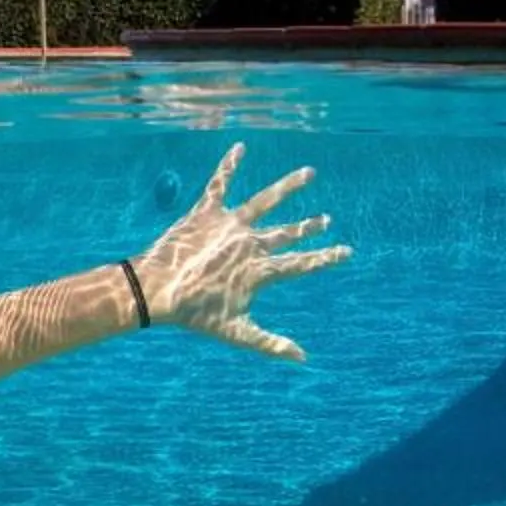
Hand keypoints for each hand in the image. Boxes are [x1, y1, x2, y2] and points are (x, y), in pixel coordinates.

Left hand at [132, 143, 348, 362]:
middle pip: (288, 233)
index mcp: (260, 271)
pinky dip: (229, 164)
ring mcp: (229, 225)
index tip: (347, 250)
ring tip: (308, 173)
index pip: (302, 264)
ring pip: (266, 201)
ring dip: (289, 186)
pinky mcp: (206, 212)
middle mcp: (250, 244)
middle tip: (327, 219)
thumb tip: (304, 359)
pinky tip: (239, 146)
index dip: (326, 257)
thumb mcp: (237, 332)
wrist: (158, 290)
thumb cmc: (196, 315)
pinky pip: (220, 183)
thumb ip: (272, 344)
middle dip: (310, 226)